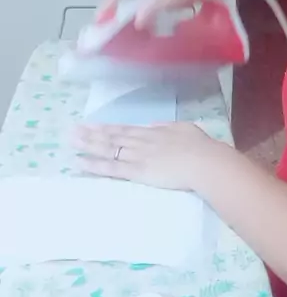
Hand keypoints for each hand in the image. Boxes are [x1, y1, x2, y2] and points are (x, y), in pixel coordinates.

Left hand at [73, 122, 227, 190]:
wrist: (203, 162)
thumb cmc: (200, 147)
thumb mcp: (184, 128)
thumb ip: (167, 126)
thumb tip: (155, 125)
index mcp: (153, 132)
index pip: (125, 130)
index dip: (108, 128)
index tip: (92, 125)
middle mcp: (141, 141)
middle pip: (112, 137)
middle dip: (92, 134)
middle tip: (73, 131)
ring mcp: (138, 155)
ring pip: (108, 149)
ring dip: (89, 145)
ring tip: (72, 142)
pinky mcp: (137, 171)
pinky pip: (112, 168)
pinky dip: (95, 165)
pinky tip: (82, 163)